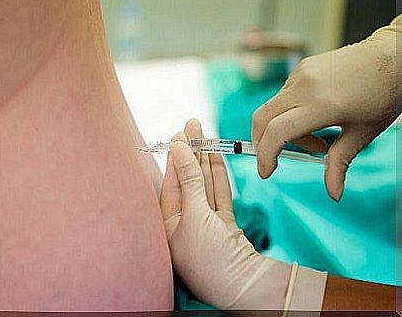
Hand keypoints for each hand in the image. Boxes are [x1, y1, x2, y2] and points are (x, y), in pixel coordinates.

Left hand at [160, 119, 296, 309]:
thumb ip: (189, 179)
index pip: (169, 185)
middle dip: (190, 154)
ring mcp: (205, 224)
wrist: (244, 285)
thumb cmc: (209, 258)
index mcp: (166, 227)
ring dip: (204, 160)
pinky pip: (218, 195)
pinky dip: (218, 176)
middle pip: (187, 182)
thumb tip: (179, 147)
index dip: (175, 159)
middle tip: (192, 125)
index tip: (178, 136)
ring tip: (203, 133)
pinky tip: (215, 156)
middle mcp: (183, 225)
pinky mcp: (224, 225)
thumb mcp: (195, 214)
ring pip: (204, 186)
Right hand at [252, 16, 399, 200]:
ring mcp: (300, 74)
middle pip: (262, 118)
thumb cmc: (382, 96)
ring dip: (281, 129)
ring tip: (314, 137)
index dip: (265, 155)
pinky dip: (289, 113)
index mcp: (322, 105)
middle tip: (275, 158)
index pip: (277, 133)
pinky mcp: (301, 68)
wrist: (391, 57)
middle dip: (262, 142)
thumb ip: (339, 164)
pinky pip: (283, 96)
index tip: (267, 171)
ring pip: (273, 108)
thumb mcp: (362, 134)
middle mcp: (305, 87)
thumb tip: (334, 193)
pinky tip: (312, 117)